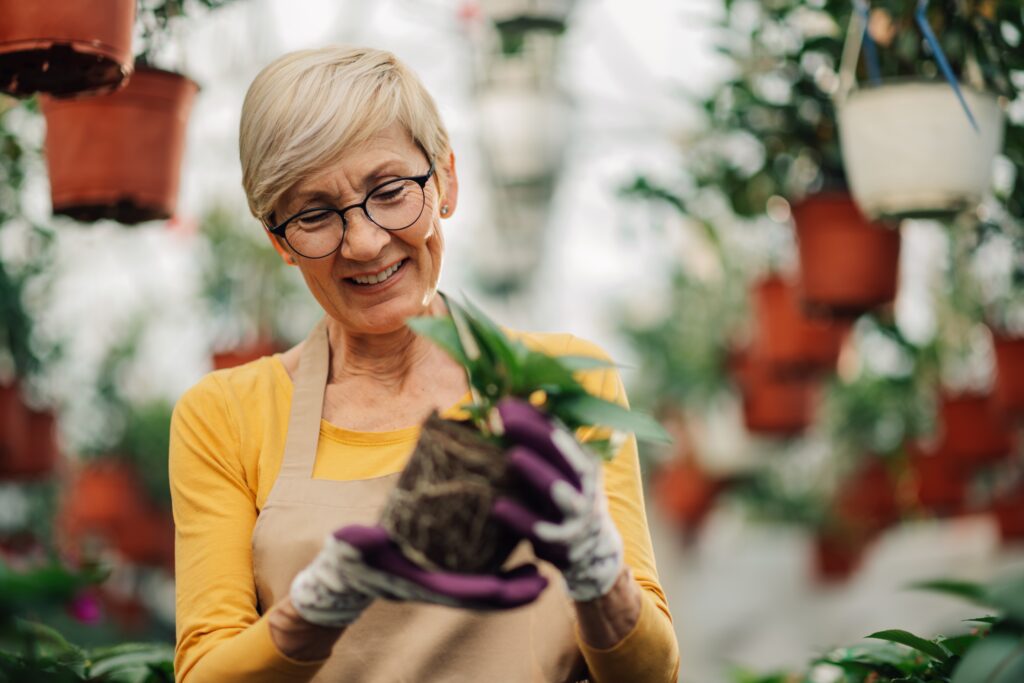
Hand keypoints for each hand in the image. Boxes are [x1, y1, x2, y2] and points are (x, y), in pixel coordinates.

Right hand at [290, 524, 547, 627]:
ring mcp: (445, 582)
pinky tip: (520, 557)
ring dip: (514, 585)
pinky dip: (501, 572)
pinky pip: (480, 577)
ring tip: (541, 571)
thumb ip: (359, 538)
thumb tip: (365, 534)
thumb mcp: (354, 544)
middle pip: (484, 597)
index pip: (465, 592)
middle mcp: (439, 587)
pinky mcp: (447, 573)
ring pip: (487, 590)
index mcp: (423, 583)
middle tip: (545, 581)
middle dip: (515, 593)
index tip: (518, 583)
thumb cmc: (353, 556)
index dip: (493, 590)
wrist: (348, 570)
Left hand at [491, 398, 624, 601]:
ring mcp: (576, 513)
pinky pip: (540, 529)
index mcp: (584, 461)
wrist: (593, 550)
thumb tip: (504, 406)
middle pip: (560, 452)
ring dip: (535, 470)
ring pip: (557, 488)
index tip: (504, 404)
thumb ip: (538, 446)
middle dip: (532, 432)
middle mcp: (585, 484)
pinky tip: (497, 507)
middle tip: (503, 418)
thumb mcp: (560, 470)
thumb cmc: (564, 499)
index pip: (559, 431)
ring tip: (511, 456)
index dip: (532, 416)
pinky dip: (520, 517)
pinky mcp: (562, 542)